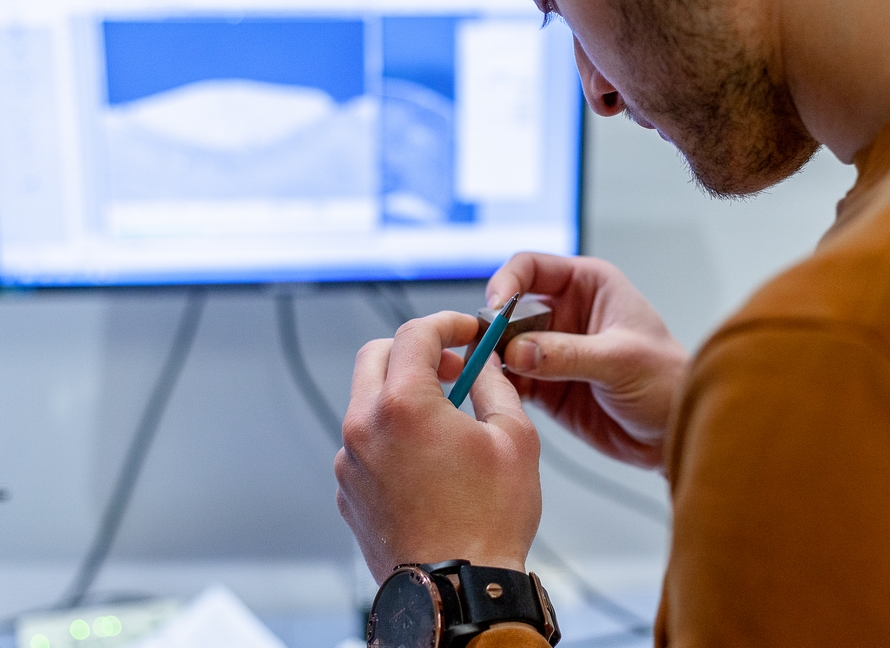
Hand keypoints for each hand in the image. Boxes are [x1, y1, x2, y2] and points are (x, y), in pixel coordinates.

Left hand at [335, 311, 541, 583]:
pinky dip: (391, 434)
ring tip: (445, 420)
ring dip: (401, 394)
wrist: (457, 591)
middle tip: (451, 367)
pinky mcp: (348, 491)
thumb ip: (496, 385)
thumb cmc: (488, 522)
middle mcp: (365, 427)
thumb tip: (486, 363)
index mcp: (404, 405)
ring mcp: (350, 461)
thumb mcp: (514, 438)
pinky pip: (364, 443)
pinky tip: (427, 459)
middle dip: (414, 350)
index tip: (466, 330)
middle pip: (375, 356)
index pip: (414, 334)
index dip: (446, 323)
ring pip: (367, 401)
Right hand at [487, 253, 688, 468]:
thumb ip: (567, 353)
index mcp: (588, 284)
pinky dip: (499, 387)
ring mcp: (552, 349)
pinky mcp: (545, 385)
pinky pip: (510, 380)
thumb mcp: (621, 360)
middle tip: (484, 351)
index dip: (507, 282)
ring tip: (487, 377)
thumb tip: (518, 351)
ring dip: (491, 360)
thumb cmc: (668, 382)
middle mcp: (565, 312)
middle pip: (509, 308)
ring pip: (504, 346)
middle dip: (493, 328)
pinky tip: (499, 396)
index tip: (496, 309)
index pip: (531, 267)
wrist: (675, 434)